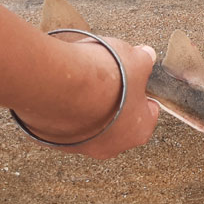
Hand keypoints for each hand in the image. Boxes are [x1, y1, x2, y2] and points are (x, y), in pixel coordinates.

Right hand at [16, 38, 159, 158]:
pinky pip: (64, 124)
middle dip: (114, 102)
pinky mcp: (54, 141)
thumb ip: (145, 61)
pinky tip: (65, 90)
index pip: (148, 112)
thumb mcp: (136, 61)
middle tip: (107, 81)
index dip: (141, 93)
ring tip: (83, 82)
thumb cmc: (103, 80)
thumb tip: (146, 56)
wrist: (58, 85)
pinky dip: (65, 109)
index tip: (134, 81)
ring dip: (88, 107)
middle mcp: (111, 146)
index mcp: (139, 131)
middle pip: (119, 121)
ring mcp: (81, 146)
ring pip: (90, 124)